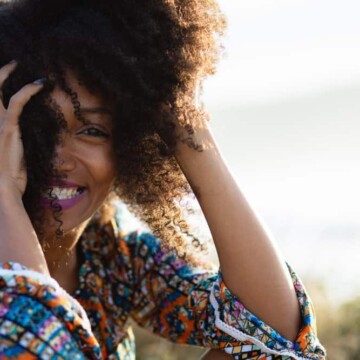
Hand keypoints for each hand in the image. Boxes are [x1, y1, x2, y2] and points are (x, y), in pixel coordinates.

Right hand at [0, 61, 44, 198]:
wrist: (1, 190)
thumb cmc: (8, 178)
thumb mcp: (13, 159)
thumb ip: (19, 145)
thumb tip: (52, 151)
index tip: (10, 79)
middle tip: (11, 63)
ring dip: (8, 73)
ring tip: (19, 63)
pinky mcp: (7, 127)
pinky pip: (17, 101)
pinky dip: (29, 89)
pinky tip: (40, 83)